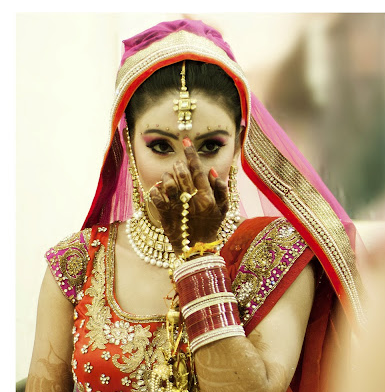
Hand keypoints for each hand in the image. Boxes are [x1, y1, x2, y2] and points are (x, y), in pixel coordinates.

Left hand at [149, 139, 227, 253]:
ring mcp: (177, 208)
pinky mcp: (165, 215)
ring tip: (169, 176)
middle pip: (182, 174)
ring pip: (168, 183)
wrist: (198, 251)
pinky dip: (155, 190)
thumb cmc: (211, 228)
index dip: (191, 154)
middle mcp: (191, 201)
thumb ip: (220, 190)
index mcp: (206, 198)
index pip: (198, 170)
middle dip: (178, 165)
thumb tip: (211, 171)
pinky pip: (156, 197)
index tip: (185, 140)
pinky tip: (158, 188)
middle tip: (178, 164)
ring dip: (167, 176)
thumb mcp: (223, 210)